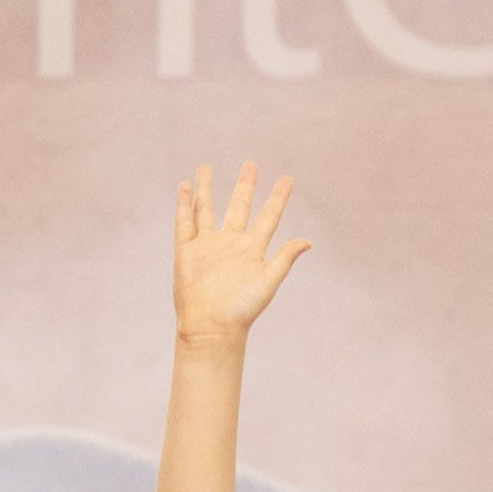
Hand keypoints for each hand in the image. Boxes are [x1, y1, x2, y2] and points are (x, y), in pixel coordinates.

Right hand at [170, 165, 310, 346]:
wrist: (211, 326)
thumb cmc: (242, 309)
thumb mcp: (269, 281)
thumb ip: (285, 259)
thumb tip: (308, 241)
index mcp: (253, 248)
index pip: (269, 216)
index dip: (279, 197)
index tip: (288, 178)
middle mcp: (230, 243)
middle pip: (239, 206)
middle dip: (245, 186)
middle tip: (251, 164)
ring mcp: (207, 245)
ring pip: (206, 210)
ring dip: (207, 190)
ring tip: (206, 168)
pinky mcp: (186, 252)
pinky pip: (185, 223)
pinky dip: (184, 205)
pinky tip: (185, 187)